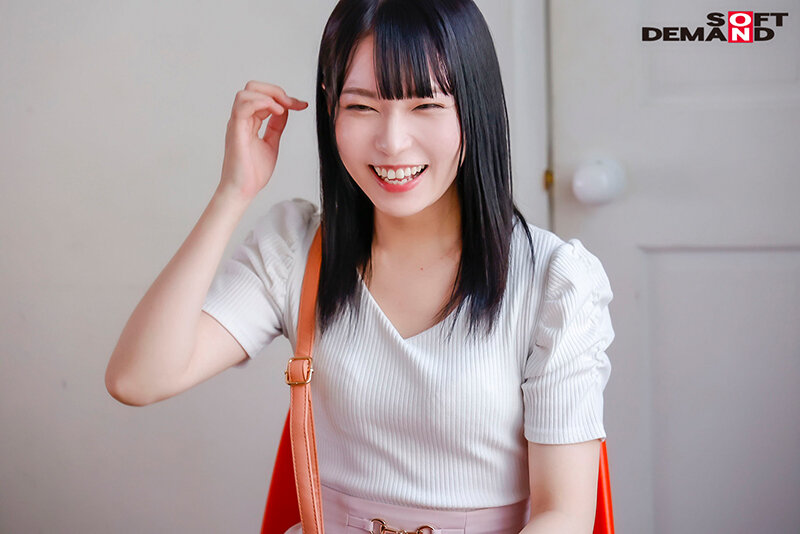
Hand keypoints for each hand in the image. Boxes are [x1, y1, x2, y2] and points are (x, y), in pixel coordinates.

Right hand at [218, 80, 307, 200]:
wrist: (243, 191)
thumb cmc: (253, 172)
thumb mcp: (271, 143)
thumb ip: (276, 126)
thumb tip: (284, 110)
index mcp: (249, 122)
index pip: (263, 97)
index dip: (284, 97)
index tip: (301, 105)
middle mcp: (241, 120)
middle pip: (252, 88)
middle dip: (275, 90)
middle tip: (292, 104)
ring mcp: (237, 124)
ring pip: (246, 92)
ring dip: (268, 95)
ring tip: (283, 108)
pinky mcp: (236, 131)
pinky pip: (243, 106)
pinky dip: (262, 102)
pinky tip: (277, 111)